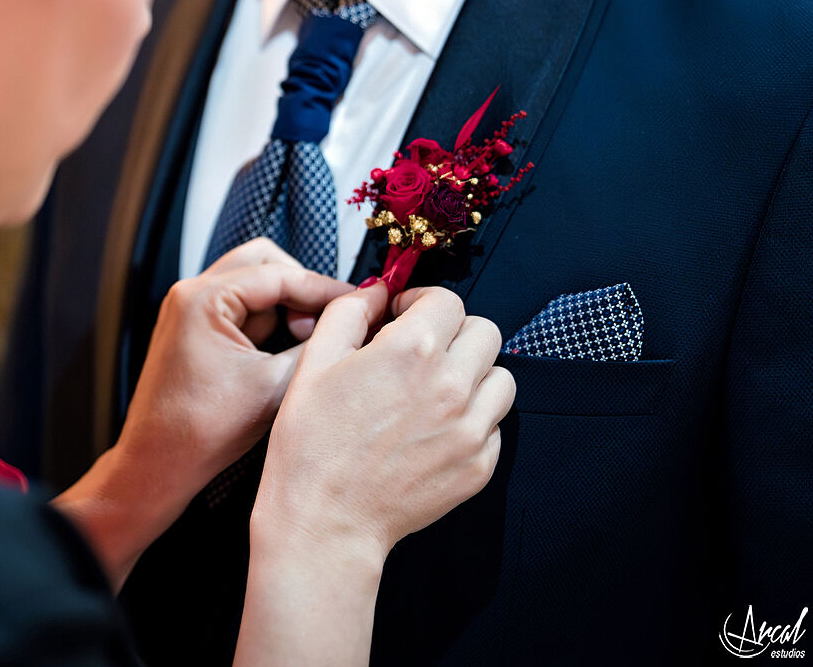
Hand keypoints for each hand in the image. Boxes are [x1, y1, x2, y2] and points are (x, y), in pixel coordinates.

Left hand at [53, 239, 349, 588]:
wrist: (157, 465)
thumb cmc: (199, 432)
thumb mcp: (274, 388)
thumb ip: (317, 347)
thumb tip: (350, 323)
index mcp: (202, 298)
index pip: (279, 274)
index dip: (325, 289)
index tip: (359, 303)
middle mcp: (190, 294)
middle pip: (263, 264)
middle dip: (302, 288)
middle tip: (330, 319)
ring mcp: (190, 311)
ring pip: (253, 285)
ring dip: (286, 306)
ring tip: (311, 340)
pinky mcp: (195, 331)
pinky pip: (240, 310)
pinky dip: (268, 323)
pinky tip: (288, 351)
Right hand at [253, 285, 514, 564]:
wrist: (325, 520)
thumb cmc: (311, 445)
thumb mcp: (314, 363)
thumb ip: (348, 313)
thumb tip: (376, 293)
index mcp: (412, 350)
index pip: (447, 300)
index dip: (422, 302)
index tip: (406, 316)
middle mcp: (452, 384)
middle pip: (484, 332)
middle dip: (453, 332)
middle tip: (423, 350)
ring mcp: (472, 428)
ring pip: (501, 377)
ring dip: (473, 373)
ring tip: (436, 388)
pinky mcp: (479, 465)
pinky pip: (495, 425)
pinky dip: (473, 419)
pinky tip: (434, 428)